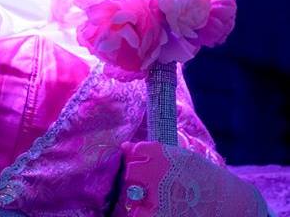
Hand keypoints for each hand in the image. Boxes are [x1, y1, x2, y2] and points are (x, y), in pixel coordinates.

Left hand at [119, 141, 269, 216]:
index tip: (149, 166)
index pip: (136, 150)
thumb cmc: (207, 180)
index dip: (140, 159)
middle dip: (137, 179)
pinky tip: (154, 212)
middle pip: (131, 172)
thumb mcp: (184, 158)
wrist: (232, 203)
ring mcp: (157, 194)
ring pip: (131, 193)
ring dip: (139, 197)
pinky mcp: (159, 214)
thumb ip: (154, 153)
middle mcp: (157, 171)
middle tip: (151, 187)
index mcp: (164, 153)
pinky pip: (137, 213)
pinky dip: (142, 213)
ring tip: (157, 201)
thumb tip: (124, 147)